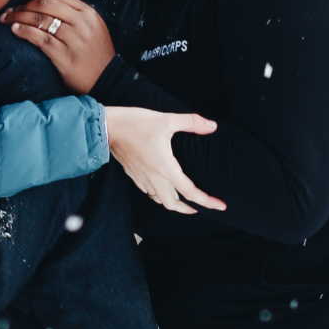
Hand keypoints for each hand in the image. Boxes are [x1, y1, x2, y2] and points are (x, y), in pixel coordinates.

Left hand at [0, 0, 115, 93]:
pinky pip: (40, 39)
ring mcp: (74, 40)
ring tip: (7, 19)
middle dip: (24, 5)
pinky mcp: (65, 56)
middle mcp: (82, 23)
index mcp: (88, 13)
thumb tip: (45, 5)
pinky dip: (24, 31)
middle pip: (46, 4)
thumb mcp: (93, 28)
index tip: (24, 3)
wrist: (108, 81)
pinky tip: (15, 30)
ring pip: (40, 20)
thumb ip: (75, 15)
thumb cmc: (97, 54)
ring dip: (19, 17)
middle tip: (10, 11)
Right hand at [104, 105, 225, 214]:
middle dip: (190, 209)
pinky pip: (149, 192)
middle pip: (174, 204)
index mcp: (166, 168)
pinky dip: (160, 195)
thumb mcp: (166, 120)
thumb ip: (191, 122)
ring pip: (160, 200)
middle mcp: (155, 178)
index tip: (220, 205)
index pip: (190, 192)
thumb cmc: (136, 123)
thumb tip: (212, 126)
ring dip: (174, 203)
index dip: (207, 201)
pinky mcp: (133, 174)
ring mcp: (142, 178)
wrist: (107, 127)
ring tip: (184, 199)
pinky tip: (162, 187)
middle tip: (202, 206)